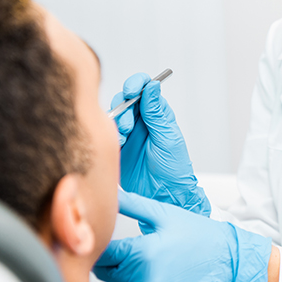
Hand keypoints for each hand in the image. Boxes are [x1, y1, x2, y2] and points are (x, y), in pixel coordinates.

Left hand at [94, 190, 271, 281]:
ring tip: (154, 267)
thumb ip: (132, 204)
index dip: (105, 248)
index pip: (103, 256)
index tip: (113, 245)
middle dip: (118, 264)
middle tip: (139, 253)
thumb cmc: (200, 237)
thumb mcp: (165, 215)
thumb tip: (112, 192)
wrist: (231, 264)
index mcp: (143, 254)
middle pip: (110, 277)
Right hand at [111, 73, 210, 215]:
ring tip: (124, 138)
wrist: (164, 196)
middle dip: (123, 107)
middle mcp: (142, 120)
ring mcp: (128, 132)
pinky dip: (109, 135)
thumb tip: (152, 86)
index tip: (131, 91)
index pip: (145, 88)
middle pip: (125, 99)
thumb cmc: (173, 169)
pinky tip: (118, 144)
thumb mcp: (167, 138)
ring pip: (114, 114)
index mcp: (158, 114)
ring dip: (116, 121)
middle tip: (128, 125)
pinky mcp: (117, 146)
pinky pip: (107, 132)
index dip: (136, 84)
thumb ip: (156, 113)